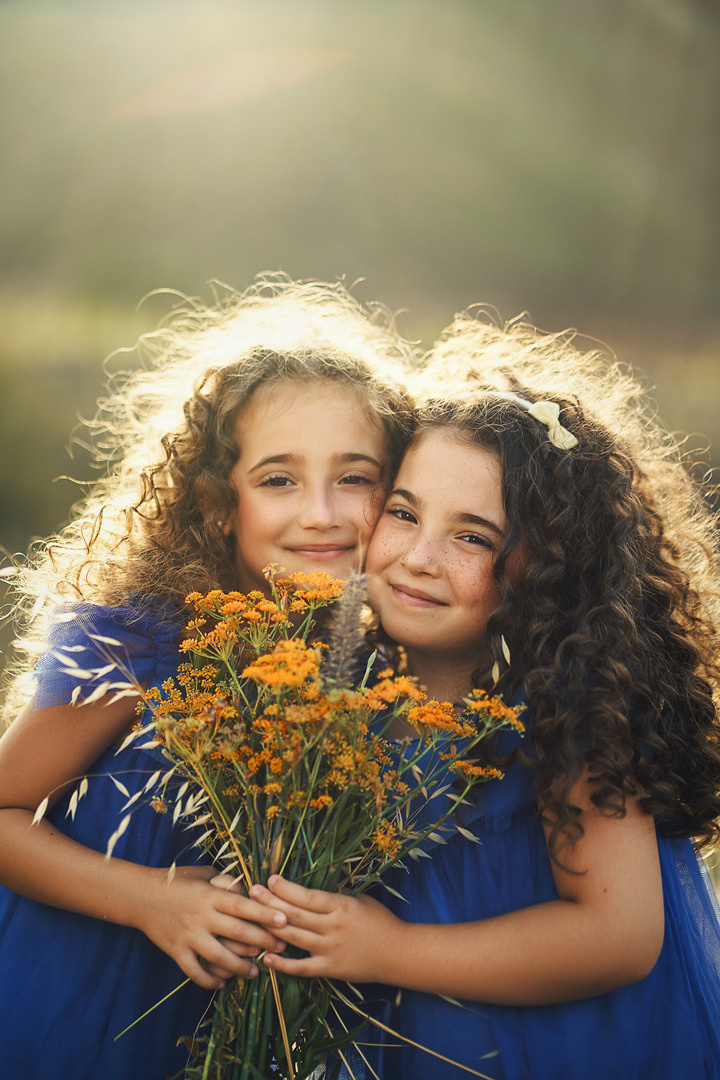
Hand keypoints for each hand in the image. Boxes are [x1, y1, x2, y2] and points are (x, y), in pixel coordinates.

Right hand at [138, 865, 287, 988]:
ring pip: (219, 956)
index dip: (264, 913)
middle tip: (281, 947)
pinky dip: (209, 980)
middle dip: (262, 941)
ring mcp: (188, 935)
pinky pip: (195, 971)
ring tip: (255, 971)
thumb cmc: (176, 881)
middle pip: (237, 932)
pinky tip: (222, 982)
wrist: (140, 895)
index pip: (242, 905)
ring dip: (239, 966)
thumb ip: (225, 883)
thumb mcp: (203, 873)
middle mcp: (201, 916)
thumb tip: (248, 891)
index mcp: (210, 895)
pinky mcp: (175, 951)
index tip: (284, 920)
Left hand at [248, 875, 400, 982]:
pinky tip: (266, 958)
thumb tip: (306, 892)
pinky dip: (282, 964)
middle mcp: (333, 927)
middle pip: (295, 914)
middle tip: (252, 892)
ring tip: (252, 918)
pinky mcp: (330, 969)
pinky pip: (301, 967)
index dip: (286, 888)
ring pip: (294, 938)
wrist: (398, 953)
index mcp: (341, 906)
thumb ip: (334, 898)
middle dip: (270, 902)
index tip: (270, 879)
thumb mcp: (359, 900)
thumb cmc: (380, 921)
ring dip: (270, 927)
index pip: (308, 897)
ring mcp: (330, 949)